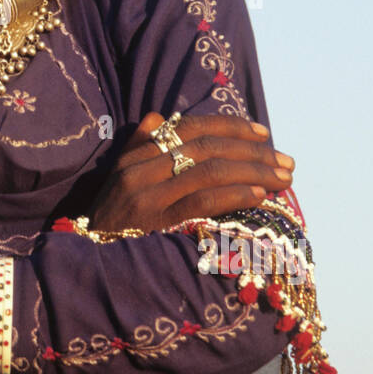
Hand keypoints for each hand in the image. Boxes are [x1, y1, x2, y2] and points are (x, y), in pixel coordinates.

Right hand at [89, 113, 293, 233]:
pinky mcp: (157, 222)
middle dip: (253, 152)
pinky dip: (235, 195)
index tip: (263, 133)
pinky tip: (259, 195)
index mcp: (137, 153)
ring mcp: (148, 195)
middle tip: (286, 161)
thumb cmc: (112, 218)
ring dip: (254, 173)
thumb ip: (141, 145)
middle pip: (206, 148)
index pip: (190, 128)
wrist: (86, 256)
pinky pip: (203, 201)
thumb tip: (161, 117)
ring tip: (283, 179)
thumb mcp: (120, 176)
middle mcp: (141, 169)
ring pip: (210, 171)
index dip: (230, 126)